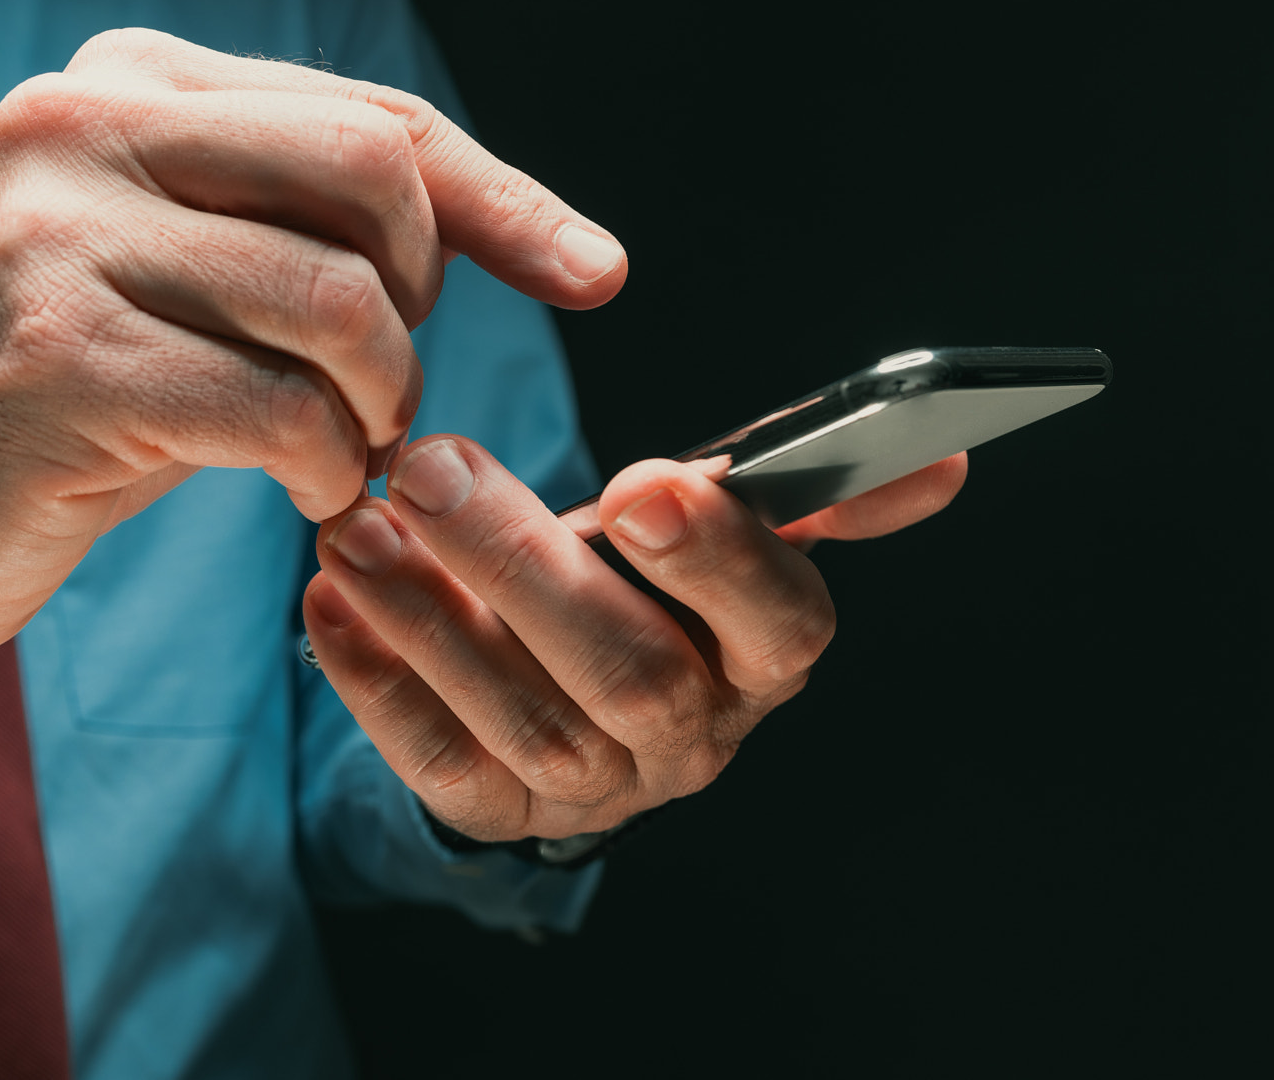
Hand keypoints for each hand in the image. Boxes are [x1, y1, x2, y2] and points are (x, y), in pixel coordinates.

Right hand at [0, 29, 625, 742]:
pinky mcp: (55, 359)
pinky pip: (277, 407)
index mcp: (125, 80)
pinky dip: (325, 467)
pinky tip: (303, 492)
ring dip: (377, 405)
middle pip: (371, 174)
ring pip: (336, 299)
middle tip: (386, 393)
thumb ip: (307, 222)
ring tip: (342, 451)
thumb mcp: (182, 275)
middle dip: (420, 305)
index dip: (504, 198)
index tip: (595, 274)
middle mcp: (80, 124)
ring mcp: (56, 236)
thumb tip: (539, 231)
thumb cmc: (65, 400)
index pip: (368, 117)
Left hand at [302, 437, 965, 841]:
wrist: (561, 679)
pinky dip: (378, 682)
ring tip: (355, 523)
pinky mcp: (503, 814)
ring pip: (524, 719)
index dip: (718, 560)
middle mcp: (696, 733)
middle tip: (432, 466)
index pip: (778, 623)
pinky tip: (328, 601)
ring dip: (432, 618)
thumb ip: (810, 491)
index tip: (641, 483)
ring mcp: (599, 788)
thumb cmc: (648, 580)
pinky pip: (440, 763)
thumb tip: (945, 459)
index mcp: (767, 653)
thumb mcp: (723, 528)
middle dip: (527, 567)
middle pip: (629, 670)